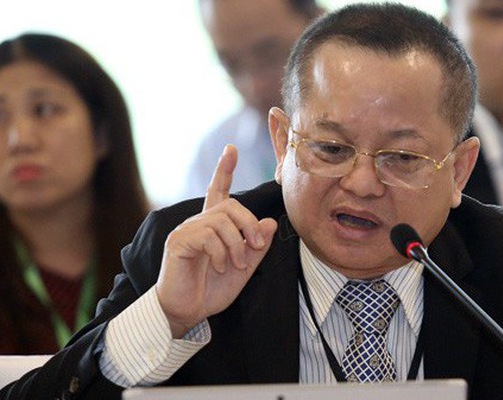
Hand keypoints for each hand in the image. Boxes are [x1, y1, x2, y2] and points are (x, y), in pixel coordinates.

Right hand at [155, 145, 277, 337]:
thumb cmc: (211, 290)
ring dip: (237, 244)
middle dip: (249, 224)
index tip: (232, 149)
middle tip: (257, 245)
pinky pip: (208, 236)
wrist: (186, 312)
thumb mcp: (244, 268)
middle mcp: (198, 223)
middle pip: (230, 206)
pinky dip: (220, 253)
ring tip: (237, 264)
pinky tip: (219, 267)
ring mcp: (186, 231)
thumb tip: (271, 223)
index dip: (225, 170)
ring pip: (221, 221)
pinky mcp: (178, 242)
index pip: (219, 192)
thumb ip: (257, 247)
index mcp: (213, 227)